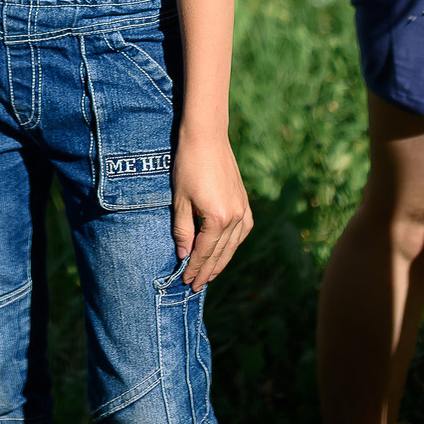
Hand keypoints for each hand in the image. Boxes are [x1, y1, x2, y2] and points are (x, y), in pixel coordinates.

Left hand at [171, 133, 252, 286]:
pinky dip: (234, 244)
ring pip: (233, 244)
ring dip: (222, 261)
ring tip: (210, 275)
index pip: (204, 252)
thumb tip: (182, 255)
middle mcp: (235, 216)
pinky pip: (243, 230)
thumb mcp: (180, 200)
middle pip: (220, 252)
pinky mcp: (244, 200)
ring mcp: (243, 208)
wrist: (206, 137)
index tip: (186, 281)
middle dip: (207, 271)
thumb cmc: (188, 165)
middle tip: (196, 287)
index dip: (194, 268)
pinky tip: (227, 250)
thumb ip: (182, 230)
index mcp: (218, 218)